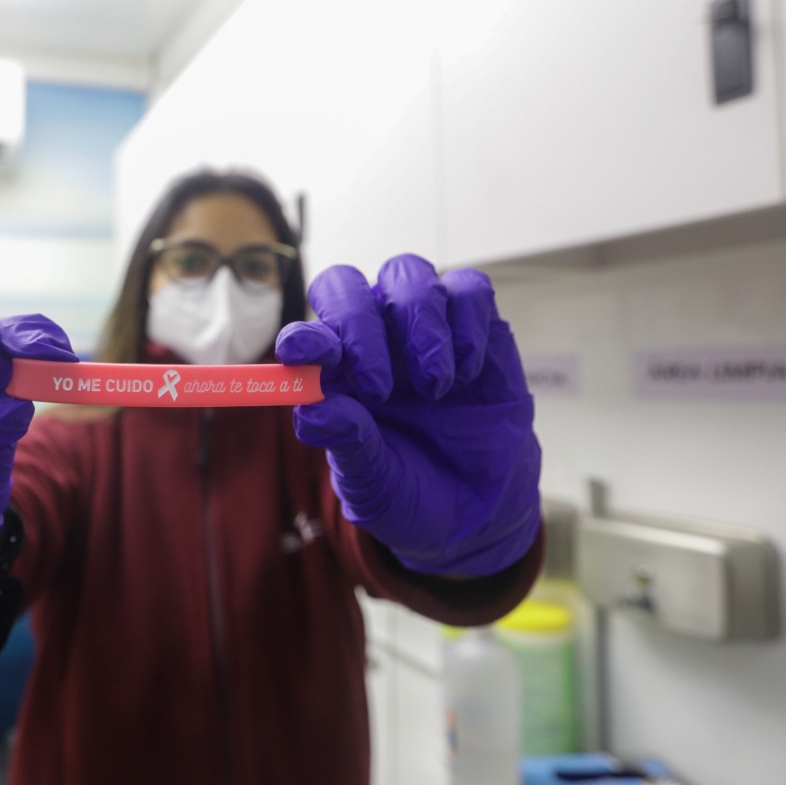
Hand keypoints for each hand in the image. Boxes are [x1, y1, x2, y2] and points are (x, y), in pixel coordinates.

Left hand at [275, 257, 540, 575]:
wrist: (481, 509)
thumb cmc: (413, 492)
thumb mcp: (375, 485)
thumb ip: (347, 446)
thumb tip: (312, 413)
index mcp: (333, 377)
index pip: (306, 336)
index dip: (304, 338)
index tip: (313, 356)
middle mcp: (372, 341)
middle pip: (345, 285)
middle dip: (358, 324)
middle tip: (378, 386)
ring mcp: (423, 329)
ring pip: (408, 275)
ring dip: (419, 327)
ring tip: (434, 389)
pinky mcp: (477, 327)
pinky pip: (469, 289)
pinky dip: (468, 323)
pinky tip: (468, 373)